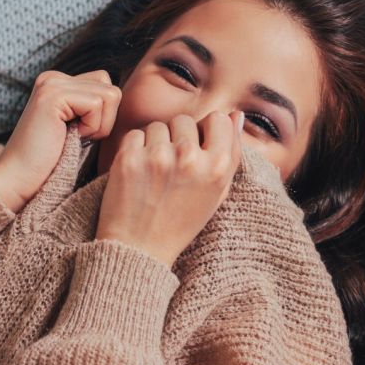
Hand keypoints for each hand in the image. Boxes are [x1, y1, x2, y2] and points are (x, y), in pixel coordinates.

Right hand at [0, 69, 121, 213]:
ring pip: (110, 95)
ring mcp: (52, 83)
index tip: (79, 134)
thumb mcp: (80, 128)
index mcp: (59, 82)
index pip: (106, 85)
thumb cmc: (53, 163)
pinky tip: (68, 137)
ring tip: (73, 137)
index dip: (104, 116)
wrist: (20, 180)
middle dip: (105, 119)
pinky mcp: (52, 95)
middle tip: (78, 137)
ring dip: (99, 125)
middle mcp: (54, 77)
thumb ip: (96, 108)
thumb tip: (123, 97)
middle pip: (111, 87)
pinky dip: (91, 128)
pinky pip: (97, 105)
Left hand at [94, 110, 244, 266]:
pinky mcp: (129, 158)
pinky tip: (139, 172)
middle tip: (173, 165)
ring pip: (158, 125)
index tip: (198, 146)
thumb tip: (235, 115)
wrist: (138, 249)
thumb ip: (230, 153)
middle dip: (178, 136)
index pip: (218, 119)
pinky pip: (135, 134)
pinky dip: (135, 149)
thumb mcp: (216, 193)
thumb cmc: (180, 223)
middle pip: (185, 120)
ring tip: (155, 171)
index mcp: (217, 168)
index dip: (207, 130)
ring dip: (155, 142)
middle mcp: (189, 159)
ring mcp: (157, 157)